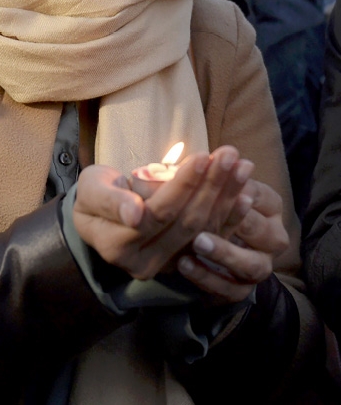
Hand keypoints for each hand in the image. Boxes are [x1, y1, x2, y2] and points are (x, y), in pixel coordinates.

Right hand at [73, 146, 254, 280]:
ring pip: (203, 229)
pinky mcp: (183, 261)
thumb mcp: (91, 189)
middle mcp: (144, 263)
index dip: (183, 185)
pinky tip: (246, 193)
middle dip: (212, 186)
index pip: (159, 213)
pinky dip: (230, 215)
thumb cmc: (92, 194)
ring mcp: (167, 266)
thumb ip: (110, 200)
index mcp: (118, 246)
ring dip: (226, 197)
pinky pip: (211, 238)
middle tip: (231, 155)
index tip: (204, 156)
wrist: (97, 215)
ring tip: (243, 166)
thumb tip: (134, 214)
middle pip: (186, 222)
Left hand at [177, 179, 288, 303]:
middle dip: (238, 220)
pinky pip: (231, 290)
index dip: (241, 186)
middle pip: (264, 231)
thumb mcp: (199, 186)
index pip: (260, 195)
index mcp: (268, 205)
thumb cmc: (202, 202)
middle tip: (209, 212)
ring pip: (253, 266)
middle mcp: (271, 236)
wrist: (200, 244)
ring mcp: (259, 265)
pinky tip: (184, 264)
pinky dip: (208, 278)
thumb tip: (182, 163)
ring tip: (197, 242)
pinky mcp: (241, 289)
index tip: (224, 179)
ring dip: (225, 253)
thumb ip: (196, 175)